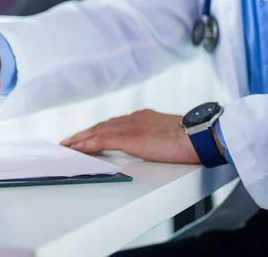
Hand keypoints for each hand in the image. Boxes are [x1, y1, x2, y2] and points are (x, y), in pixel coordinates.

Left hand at [60, 109, 200, 163]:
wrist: (200, 135)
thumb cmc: (192, 138)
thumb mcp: (169, 135)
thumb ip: (155, 137)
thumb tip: (153, 145)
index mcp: (142, 117)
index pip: (113, 124)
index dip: (98, 130)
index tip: (87, 135)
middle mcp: (132, 119)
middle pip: (101, 126)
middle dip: (83, 134)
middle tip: (69, 140)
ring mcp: (129, 127)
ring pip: (96, 132)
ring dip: (80, 139)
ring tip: (67, 145)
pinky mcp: (128, 138)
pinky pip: (100, 141)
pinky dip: (86, 145)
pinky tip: (76, 149)